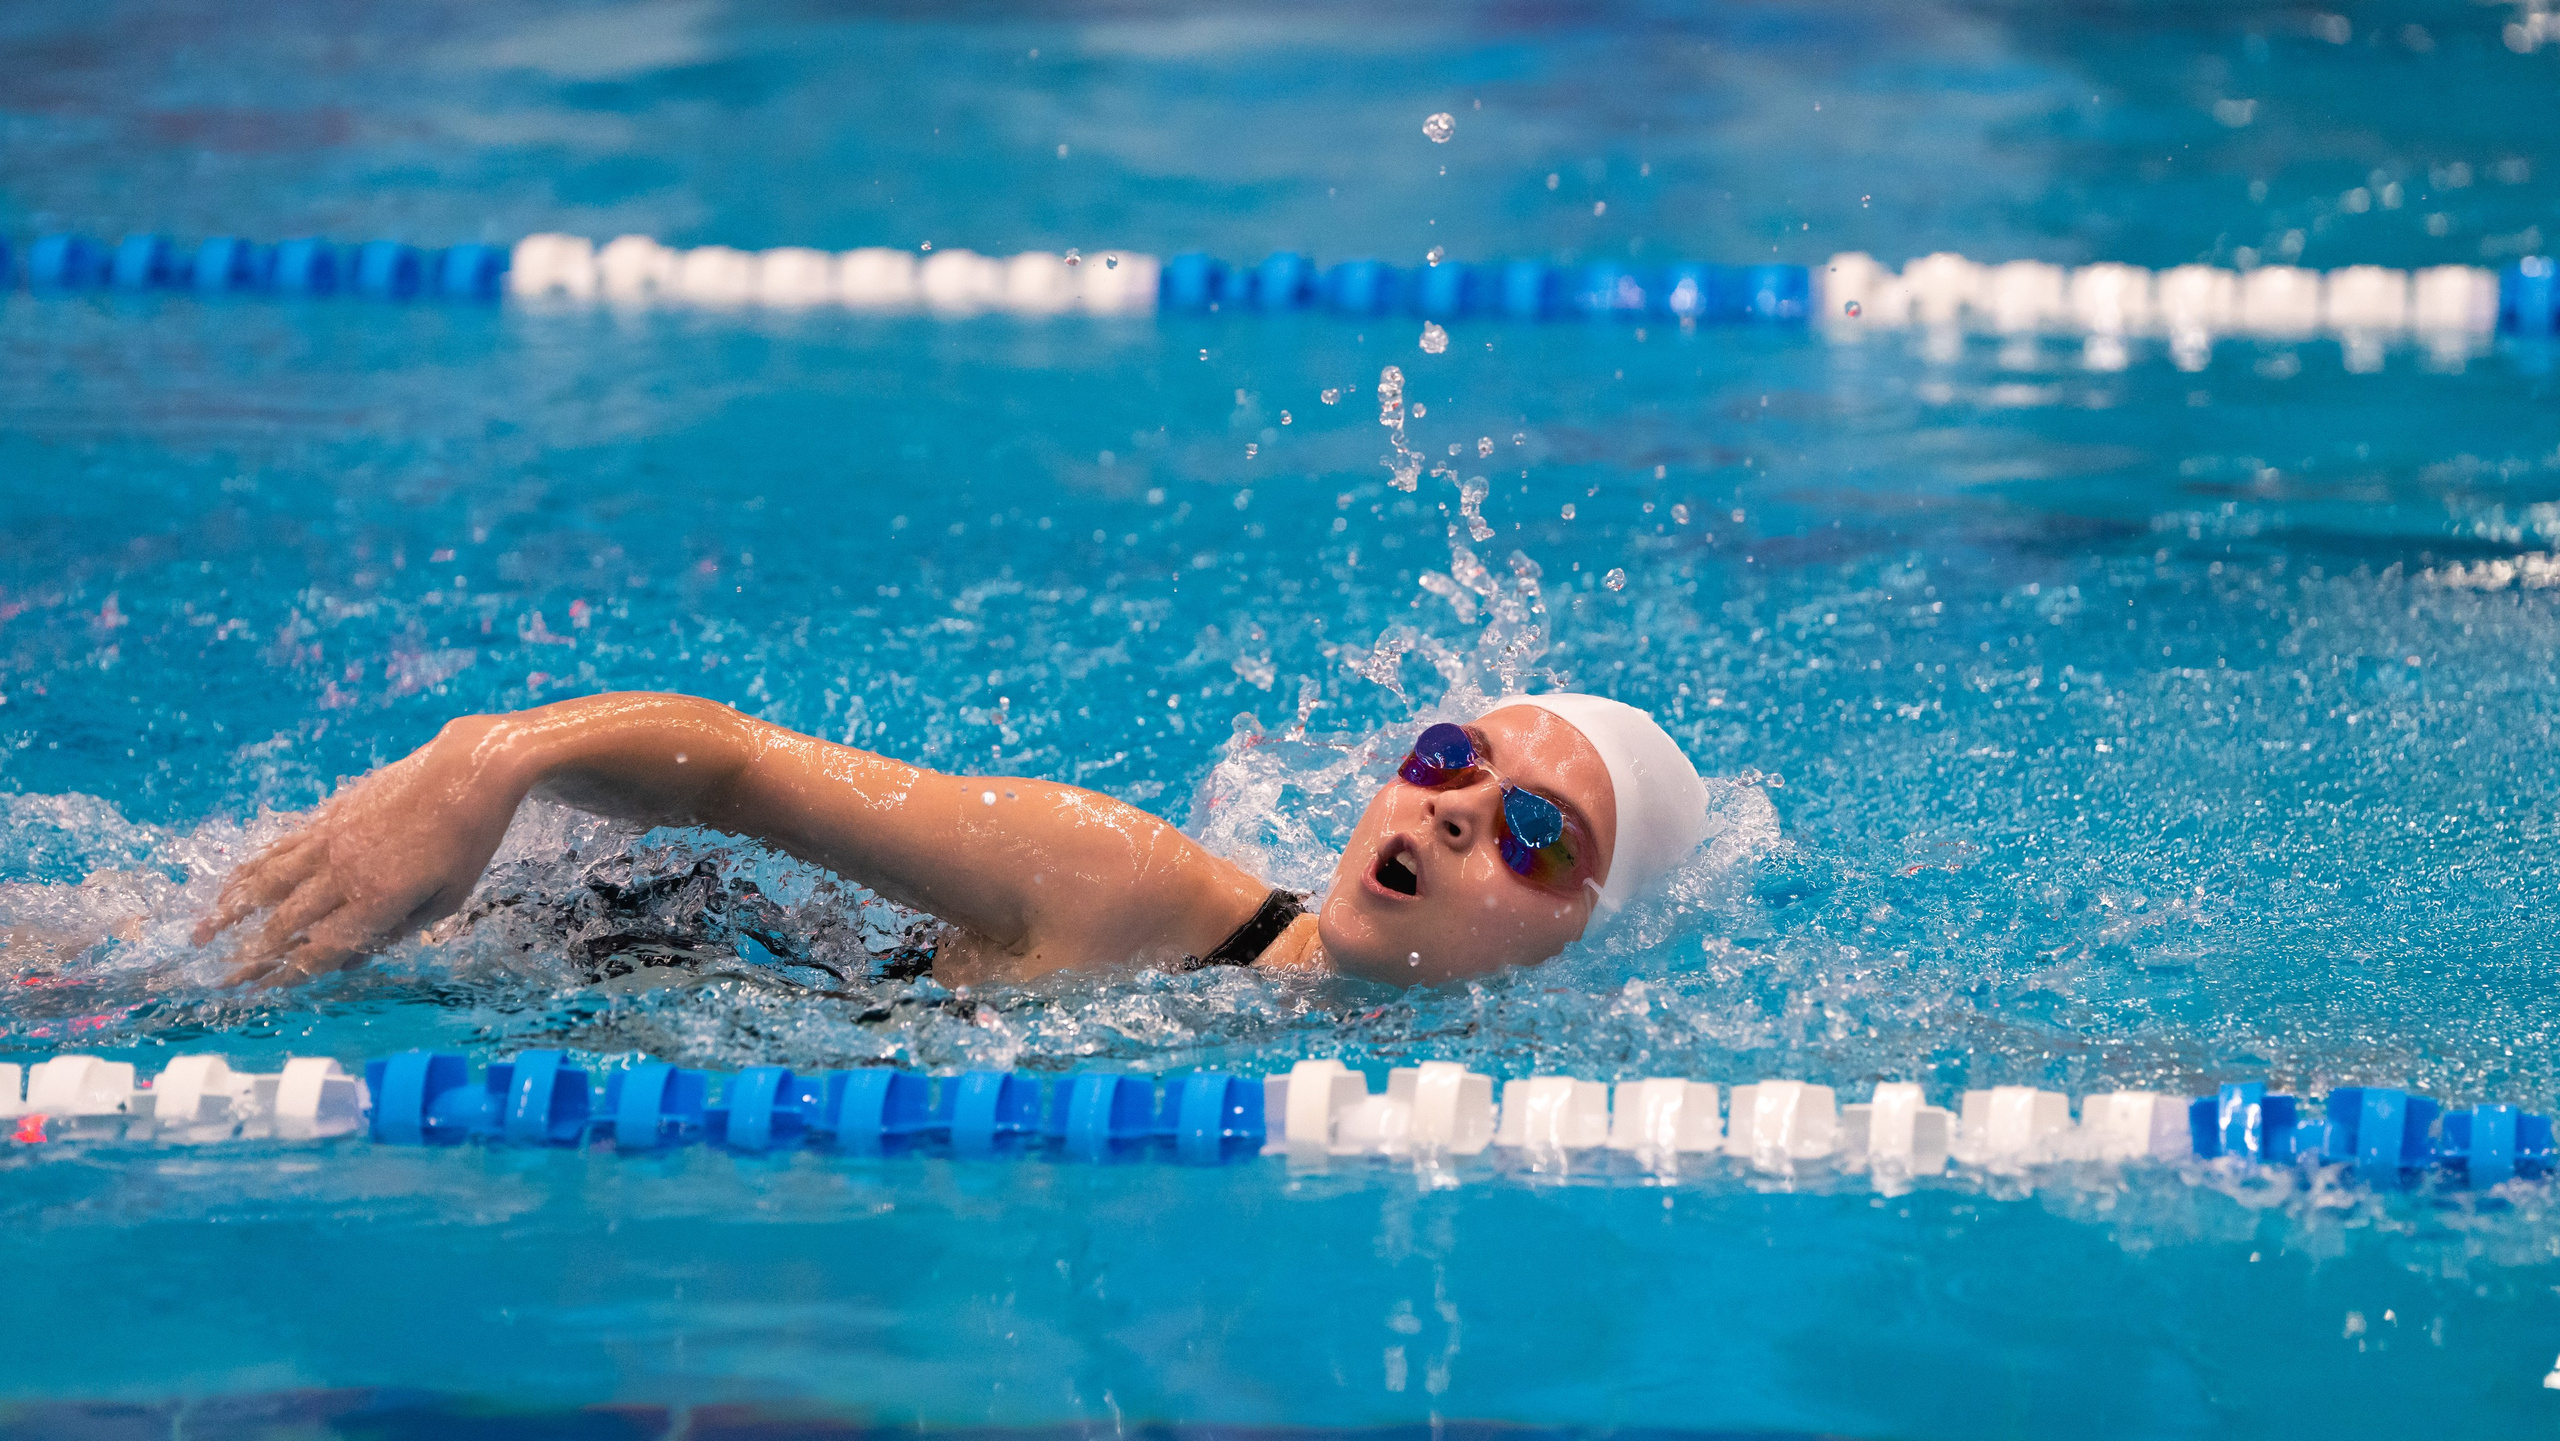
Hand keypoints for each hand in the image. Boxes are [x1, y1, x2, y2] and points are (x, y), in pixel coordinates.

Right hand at [193, 719, 523, 985]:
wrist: (468, 770)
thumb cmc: (468, 840)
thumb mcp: (448, 899)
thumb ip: (397, 931)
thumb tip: (350, 960)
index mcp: (378, 900)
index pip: (322, 948)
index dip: (290, 973)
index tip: (264, 991)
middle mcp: (344, 873)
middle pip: (286, 923)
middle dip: (252, 957)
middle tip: (224, 980)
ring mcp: (329, 841)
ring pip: (267, 883)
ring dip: (229, 913)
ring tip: (201, 937)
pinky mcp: (326, 818)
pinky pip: (277, 850)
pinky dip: (248, 872)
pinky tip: (230, 888)